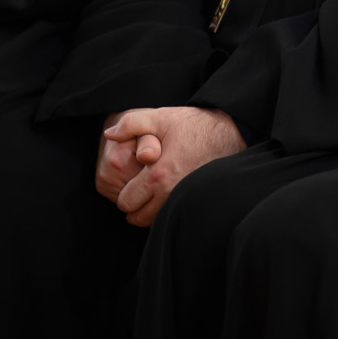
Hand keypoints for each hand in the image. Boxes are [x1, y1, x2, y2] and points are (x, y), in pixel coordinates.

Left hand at [105, 106, 245, 226]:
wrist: (228, 133)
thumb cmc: (192, 125)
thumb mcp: (160, 117)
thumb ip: (131, 124)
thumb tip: (109, 134)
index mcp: (157, 175)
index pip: (126, 202)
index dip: (123, 193)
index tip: (130, 183)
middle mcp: (170, 192)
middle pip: (137, 217)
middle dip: (133, 206)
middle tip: (137, 191)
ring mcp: (183, 198)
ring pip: (153, 221)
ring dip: (147, 211)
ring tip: (149, 194)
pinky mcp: (194, 200)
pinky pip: (170, 216)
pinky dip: (163, 211)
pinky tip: (165, 195)